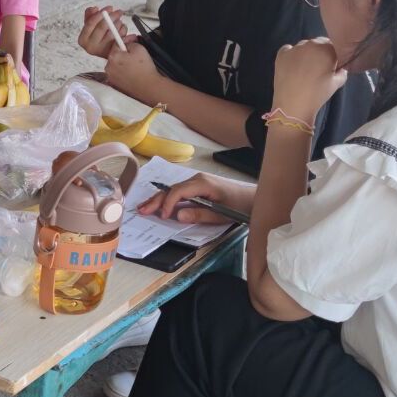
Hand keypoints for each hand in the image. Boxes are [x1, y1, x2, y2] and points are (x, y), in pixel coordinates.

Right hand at [78, 6, 128, 58]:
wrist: (109, 52)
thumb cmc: (99, 37)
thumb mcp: (92, 26)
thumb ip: (91, 15)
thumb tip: (94, 8)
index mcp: (83, 39)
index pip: (90, 23)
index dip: (100, 13)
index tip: (109, 7)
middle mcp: (90, 47)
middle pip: (102, 27)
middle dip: (112, 16)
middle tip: (119, 12)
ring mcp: (102, 51)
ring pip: (112, 32)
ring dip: (118, 23)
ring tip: (119, 21)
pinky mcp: (112, 52)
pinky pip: (120, 37)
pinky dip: (123, 30)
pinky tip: (122, 29)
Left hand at [105, 38, 160, 94]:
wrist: (148, 87)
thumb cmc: (144, 68)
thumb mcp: (139, 48)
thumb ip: (129, 42)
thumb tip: (126, 43)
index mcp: (113, 56)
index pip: (116, 44)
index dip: (126, 41)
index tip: (132, 40)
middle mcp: (108, 67)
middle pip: (115, 55)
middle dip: (123, 52)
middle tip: (134, 53)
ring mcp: (110, 76)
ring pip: (115, 64)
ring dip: (122, 62)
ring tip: (134, 64)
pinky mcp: (114, 84)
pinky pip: (116, 73)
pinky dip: (122, 71)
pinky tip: (131, 72)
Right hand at [138, 173, 255, 223]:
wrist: (255, 198)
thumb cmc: (241, 205)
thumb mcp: (222, 214)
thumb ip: (199, 214)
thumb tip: (177, 216)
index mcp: (203, 183)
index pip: (178, 192)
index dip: (168, 204)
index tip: (162, 217)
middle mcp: (197, 179)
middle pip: (171, 189)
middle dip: (156, 201)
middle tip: (141, 210)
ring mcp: (197, 182)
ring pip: (173, 190)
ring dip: (159, 199)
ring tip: (144, 208)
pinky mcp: (198, 186)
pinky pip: (179, 191)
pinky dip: (168, 198)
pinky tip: (159, 205)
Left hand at [272, 37, 347, 116]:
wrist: (293, 105)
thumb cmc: (318, 94)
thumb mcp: (337, 83)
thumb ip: (342, 71)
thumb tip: (340, 67)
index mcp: (326, 50)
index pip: (334, 45)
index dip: (334, 54)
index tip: (332, 64)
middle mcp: (310, 44)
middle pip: (319, 43)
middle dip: (321, 52)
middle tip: (319, 66)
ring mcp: (294, 48)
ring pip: (304, 46)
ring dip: (307, 52)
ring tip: (305, 68)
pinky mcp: (281, 55)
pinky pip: (288, 49)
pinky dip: (292, 54)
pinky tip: (293, 65)